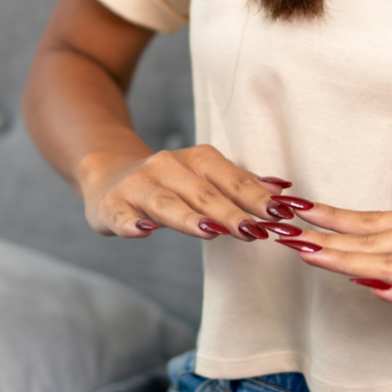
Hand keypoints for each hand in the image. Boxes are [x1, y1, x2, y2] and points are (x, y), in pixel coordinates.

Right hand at [80, 144, 304, 243]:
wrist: (107, 174)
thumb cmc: (168, 183)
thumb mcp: (203, 177)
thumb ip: (241, 184)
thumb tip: (283, 189)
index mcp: (195, 160)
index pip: (231, 179)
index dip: (256, 196)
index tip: (280, 213)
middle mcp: (166, 167)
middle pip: (202, 193)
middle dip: (230, 212)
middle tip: (255, 231)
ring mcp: (137, 186)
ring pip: (165, 202)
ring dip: (189, 217)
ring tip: (211, 230)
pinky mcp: (111, 206)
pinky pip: (121, 216)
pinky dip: (131, 223)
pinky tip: (143, 230)